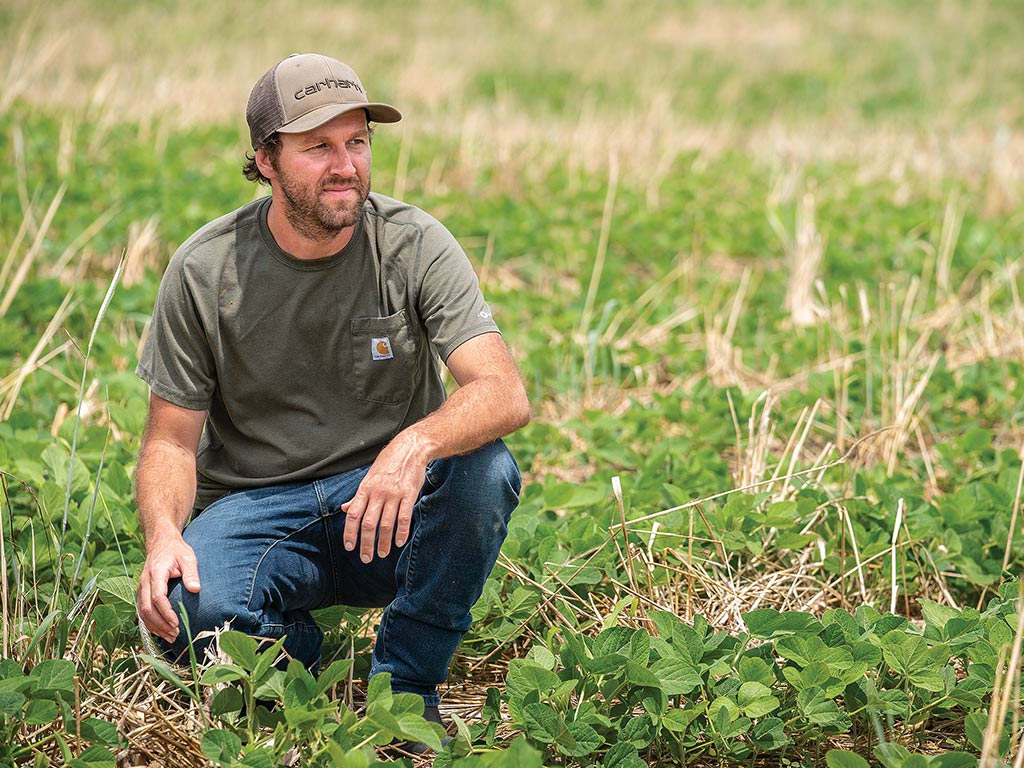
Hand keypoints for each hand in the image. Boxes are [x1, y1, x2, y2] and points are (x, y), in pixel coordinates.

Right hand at [137, 534, 200, 642]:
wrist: (161, 542)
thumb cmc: (176, 550)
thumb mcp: (188, 557)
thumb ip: (191, 573)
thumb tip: (196, 589)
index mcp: (155, 573)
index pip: (158, 597)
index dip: (166, 613)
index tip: (176, 623)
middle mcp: (144, 582)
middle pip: (147, 609)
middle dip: (160, 624)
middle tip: (175, 634)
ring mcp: (140, 588)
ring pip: (142, 613)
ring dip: (154, 627)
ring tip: (170, 637)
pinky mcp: (141, 592)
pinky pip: (141, 611)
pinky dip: (149, 623)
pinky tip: (161, 631)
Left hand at [341, 435, 429, 562]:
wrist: (410, 449)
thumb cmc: (388, 464)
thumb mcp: (369, 477)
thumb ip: (357, 496)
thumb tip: (344, 509)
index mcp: (365, 488)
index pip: (353, 514)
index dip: (349, 533)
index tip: (349, 547)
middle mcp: (377, 492)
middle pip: (368, 523)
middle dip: (366, 544)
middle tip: (365, 558)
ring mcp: (394, 494)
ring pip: (386, 524)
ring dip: (383, 542)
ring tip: (382, 554)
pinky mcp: (409, 494)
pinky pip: (404, 518)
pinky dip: (401, 533)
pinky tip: (399, 543)